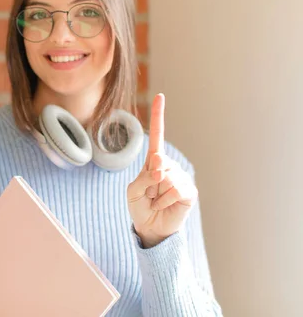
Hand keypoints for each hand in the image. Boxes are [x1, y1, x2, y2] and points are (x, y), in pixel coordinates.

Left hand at [127, 93, 197, 247]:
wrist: (151, 227)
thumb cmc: (140, 206)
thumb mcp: (133, 190)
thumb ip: (144, 177)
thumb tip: (161, 170)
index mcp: (154, 161)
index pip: (158, 135)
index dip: (159, 116)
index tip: (160, 96)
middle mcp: (169, 166)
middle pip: (159, 162)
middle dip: (150, 180)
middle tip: (150, 194)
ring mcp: (181, 177)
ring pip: (167, 178)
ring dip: (156, 195)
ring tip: (157, 201)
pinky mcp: (189, 191)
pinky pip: (175, 190)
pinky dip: (164, 201)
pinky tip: (164, 206)